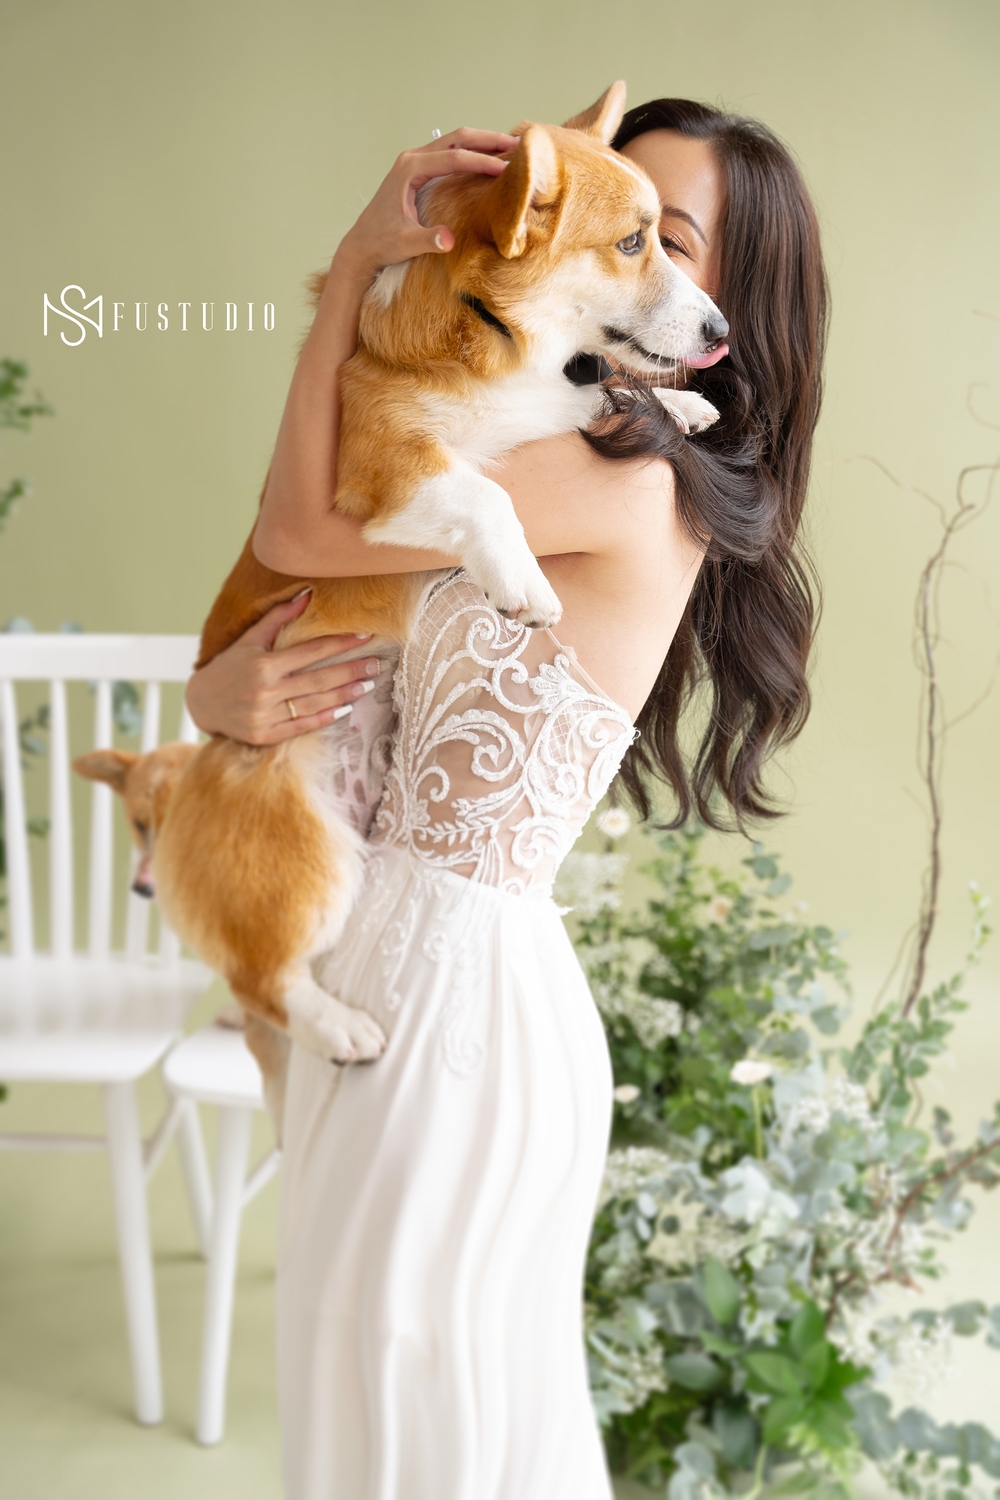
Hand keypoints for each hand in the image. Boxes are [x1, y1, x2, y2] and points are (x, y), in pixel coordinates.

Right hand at [184, 591, 381, 745]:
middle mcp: (265, 691)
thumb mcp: (249, 639)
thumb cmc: (228, 666)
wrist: (200, 703)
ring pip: (315, 704)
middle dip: (351, 670)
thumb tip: (308, 594)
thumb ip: (278, 618)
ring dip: (345, 694)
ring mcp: (266, 716)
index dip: (340, 642)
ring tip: (367, 685)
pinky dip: (325, 718)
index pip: (311, 651)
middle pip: (319, 679)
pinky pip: (302, 726)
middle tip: (376, 664)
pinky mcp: (265, 736)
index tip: (365, 636)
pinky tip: (345, 709)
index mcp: (263, 664)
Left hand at [338, 126, 517, 274]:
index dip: (481, 162)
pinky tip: (489, 158)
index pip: (453, 158)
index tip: (506, 169)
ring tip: (510, 147)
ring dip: (482, 143)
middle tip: (518, 144)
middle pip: (457, 139)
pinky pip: (450, 153)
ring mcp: (415, 161)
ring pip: (455, 142)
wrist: (362, 244)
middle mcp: (412, 159)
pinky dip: (471, 152)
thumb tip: (449, 240)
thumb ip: (427, 240)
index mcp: (409, 169)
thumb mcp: (405, 244)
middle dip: (488, 140)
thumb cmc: (382, 243)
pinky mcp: (418, 170)